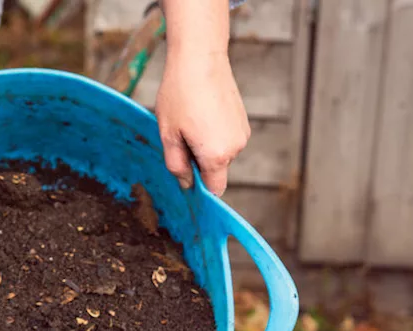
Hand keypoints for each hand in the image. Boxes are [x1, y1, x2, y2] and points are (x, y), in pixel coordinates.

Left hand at [155, 48, 249, 195]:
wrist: (200, 59)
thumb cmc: (180, 95)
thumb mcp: (168, 134)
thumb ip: (177, 165)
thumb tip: (186, 183)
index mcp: (216, 155)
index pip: (214, 190)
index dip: (199, 187)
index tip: (186, 175)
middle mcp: (235, 148)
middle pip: (216, 170)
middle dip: (199, 162)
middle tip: (181, 136)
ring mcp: (242, 133)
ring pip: (222, 153)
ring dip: (206, 145)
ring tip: (192, 120)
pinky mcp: (244, 120)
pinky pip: (227, 138)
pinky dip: (215, 133)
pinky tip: (203, 113)